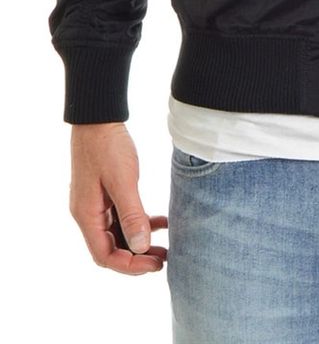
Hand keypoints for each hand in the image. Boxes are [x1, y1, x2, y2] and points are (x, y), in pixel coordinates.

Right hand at [69, 122, 167, 274]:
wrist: (99, 119)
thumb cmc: (108, 147)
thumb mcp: (123, 180)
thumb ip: (131, 214)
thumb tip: (140, 247)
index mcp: (87, 215)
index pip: (105, 255)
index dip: (130, 265)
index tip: (155, 265)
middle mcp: (88, 214)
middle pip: (111, 248)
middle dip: (137, 257)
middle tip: (164, 260)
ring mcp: (96, 204)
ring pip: (118, 234)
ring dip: (140, 242)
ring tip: (166, 247)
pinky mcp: (105, 194)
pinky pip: (122, 217)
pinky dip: (139, 222)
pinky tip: (161, 222)